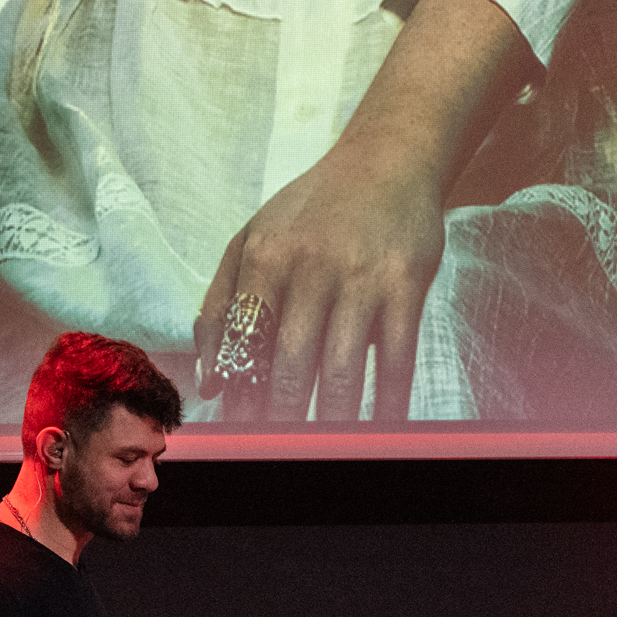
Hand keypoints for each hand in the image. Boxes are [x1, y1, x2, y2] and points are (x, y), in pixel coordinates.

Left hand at [196, 145, 443, 424]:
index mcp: (264, 256)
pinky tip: (381, 430)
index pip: (246, 343)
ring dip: (333, 421)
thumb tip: (210, 381)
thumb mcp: (252, 239)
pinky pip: (396, 358)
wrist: (387, 159)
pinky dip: (389, 402)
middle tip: (281, 457)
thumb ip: (221, 305)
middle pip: (291, 363)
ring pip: (342, 368)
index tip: (243, 436)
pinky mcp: (406, 285)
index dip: (242, 396)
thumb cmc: (313, 209)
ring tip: (326, 452)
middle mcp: (310, 266)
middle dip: (284, 420)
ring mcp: (361, 277)